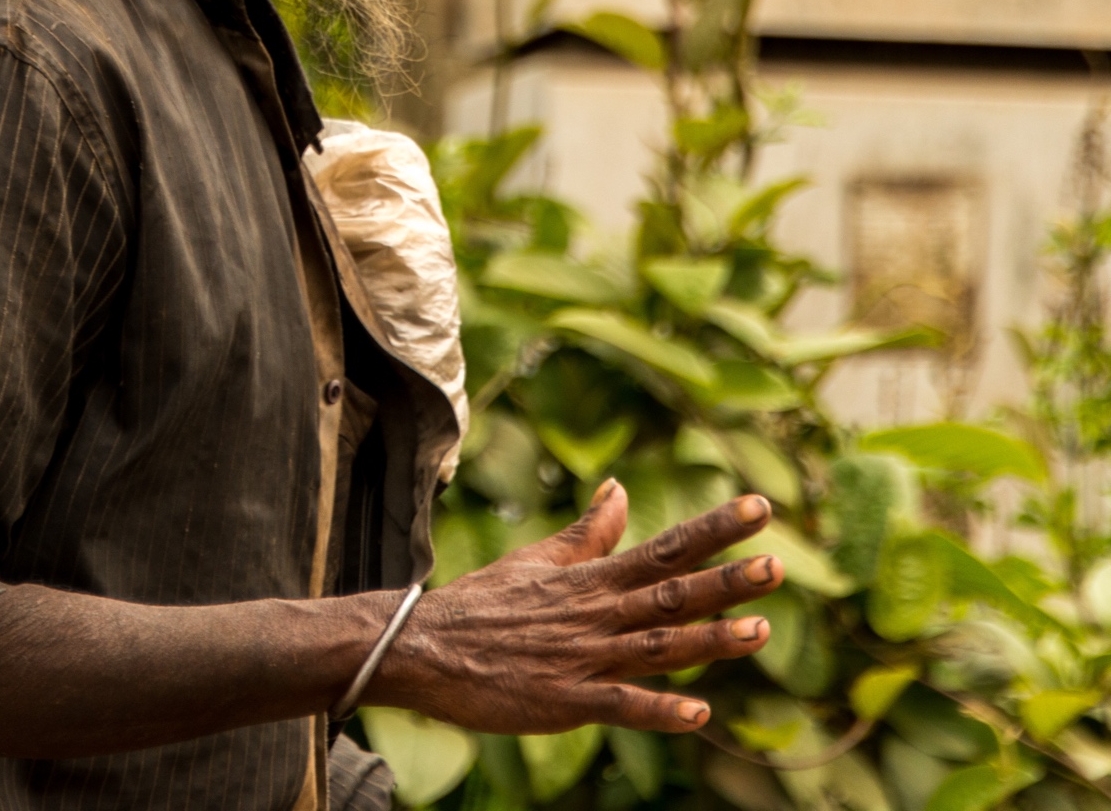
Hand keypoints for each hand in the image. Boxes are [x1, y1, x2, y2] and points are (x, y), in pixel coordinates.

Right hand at [370, 481, 782, 734]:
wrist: (427, 646)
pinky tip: (698, 714)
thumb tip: (620, 488)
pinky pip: (619, 705)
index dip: (714, 529)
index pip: (664, 546)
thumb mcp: (539, 559)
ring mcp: (583, 657)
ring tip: (758, 630)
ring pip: (657, 647)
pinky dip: (657, 709)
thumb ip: (590, 532)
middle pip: (670, 594)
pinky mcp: (566, 700)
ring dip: (708, 641)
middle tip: (775, 565)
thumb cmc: (486, 603)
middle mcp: (596, 613)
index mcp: (593, 579)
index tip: (758, 508)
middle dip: (725, 581)